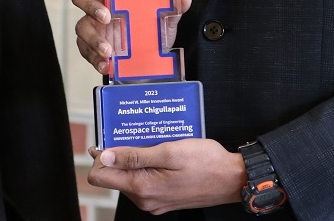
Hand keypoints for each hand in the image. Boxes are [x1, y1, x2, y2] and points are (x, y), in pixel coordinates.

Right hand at [71, 0, 191, 75]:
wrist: (148, 60)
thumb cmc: (152, 31)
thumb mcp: (165, 20)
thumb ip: (174, 7)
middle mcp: (97, 5)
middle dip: (90, 5)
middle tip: (107, 17)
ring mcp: (91, 26)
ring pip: (80, 26)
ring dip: (92, 37)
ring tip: (109, 50)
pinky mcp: (88, 47)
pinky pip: (84, 50)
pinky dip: (94, 58)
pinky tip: (107, 64)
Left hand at [87, 139, 245, 212]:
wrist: (233, 179)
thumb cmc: (206, 163)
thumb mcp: (168, 152)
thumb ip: (134, 156)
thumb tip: (104, 156)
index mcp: (142, 188)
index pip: (100, 176)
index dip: (101, 156)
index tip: (109, 137)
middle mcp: (145, 199)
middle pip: (115, 175)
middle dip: (120, 154)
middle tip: (135, 133)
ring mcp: (154, 201)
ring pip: (130, 176)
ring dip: (135, 157)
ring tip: (153, 141)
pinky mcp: (164, 198)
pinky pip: (145, 180)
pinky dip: (147, 165)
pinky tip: (160, 151)